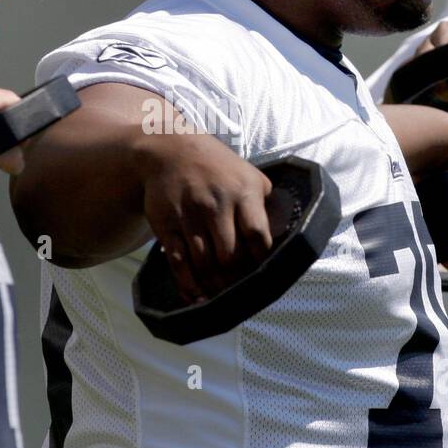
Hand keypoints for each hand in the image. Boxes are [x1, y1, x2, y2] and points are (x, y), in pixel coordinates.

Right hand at [134, 132, 274, 303]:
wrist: (169, 150)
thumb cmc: (216, 166)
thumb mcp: (248, 174)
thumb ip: (263, 205)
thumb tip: (280, 239)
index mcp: (243, 192)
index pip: (258, 235)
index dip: (262, 261)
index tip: (263, 275)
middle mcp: (216, 205)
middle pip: (230, 256)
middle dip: (237, 280)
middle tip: (241, 293)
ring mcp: (189, 216)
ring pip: (204, 263)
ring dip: (214, 286)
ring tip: (221, 298)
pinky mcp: (166, 224)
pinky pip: (177, 262)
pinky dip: (187, 284)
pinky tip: (195, 296)